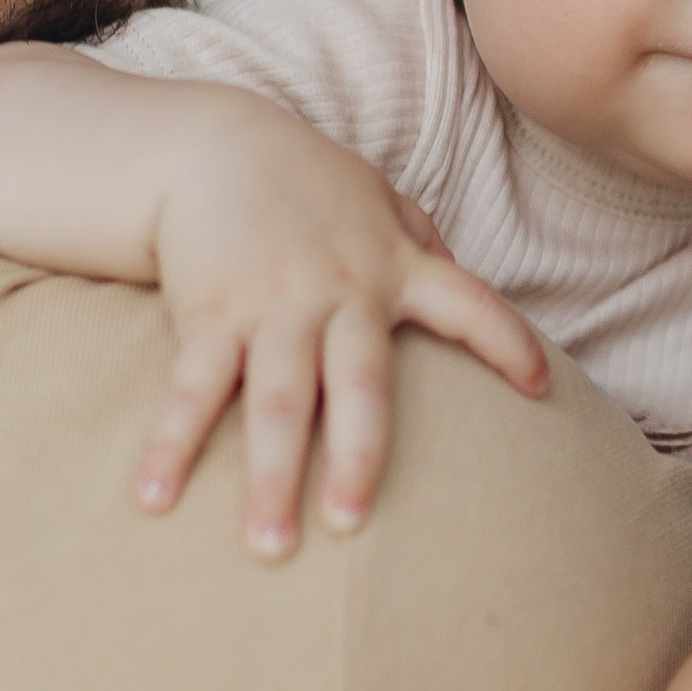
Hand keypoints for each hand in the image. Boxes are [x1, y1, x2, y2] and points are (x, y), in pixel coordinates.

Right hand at [136, 97, 545, 557]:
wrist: (214, 142)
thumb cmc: (308, 183)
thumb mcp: (380, 202)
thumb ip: (426, 248)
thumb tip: (467, 289)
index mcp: (392, 267)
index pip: (468, 303)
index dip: (507, 342)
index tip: (539, 389)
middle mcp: (337, 293)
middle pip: (357, 386)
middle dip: (357, 458)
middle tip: (352, 524)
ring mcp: (272, 307)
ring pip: (275, 402)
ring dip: (268, 477)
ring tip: (267, 549)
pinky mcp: (209, 313)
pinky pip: (192, 388)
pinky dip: (170, 445)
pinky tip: (152, 499)